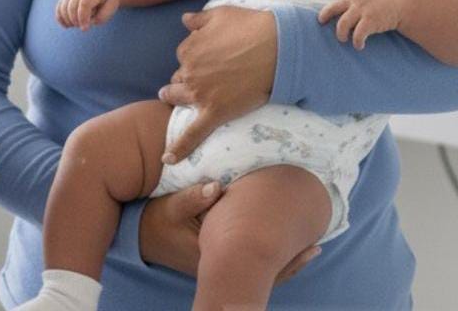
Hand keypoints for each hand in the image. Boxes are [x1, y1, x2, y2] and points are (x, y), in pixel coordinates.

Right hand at [56, 0, 120, 30]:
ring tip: (77, 25)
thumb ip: (102, 16)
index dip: (83, 18)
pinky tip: (67, 25)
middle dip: (75, 20)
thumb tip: (87, 23)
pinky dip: (60, 18)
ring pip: (63, 6)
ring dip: (68, 20)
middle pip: (72, 6)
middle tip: (82, 27)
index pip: (84, 4)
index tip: (85, 29)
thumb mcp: (113, 6)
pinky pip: (59, 6)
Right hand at [139, 182, 320, 281]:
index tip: (305, 240)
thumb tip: (216, 186)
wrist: (141, 237)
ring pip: (259, 270)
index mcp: (211, 256)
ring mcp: (219, 267)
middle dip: (290, 259)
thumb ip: (193, 197)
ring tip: (309, 247)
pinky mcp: (217, 261)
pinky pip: (250, 265)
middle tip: (316, 245)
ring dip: (283, 259)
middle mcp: (219, 267)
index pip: (256, 263)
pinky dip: (269, 257)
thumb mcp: (171, 207)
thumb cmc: (157, 221)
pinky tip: (282, 246)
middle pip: (263, 271)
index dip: (283, 255)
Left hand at [157, 7, 276, 162]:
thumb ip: (198, 19)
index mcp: (189, 49)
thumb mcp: (220, 14)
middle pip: (179, 78)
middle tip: (201, 77)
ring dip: (176, 97)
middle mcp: (190, 72)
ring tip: (173, 98)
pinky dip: (179, 148)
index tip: (208, 57)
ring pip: (179, 98)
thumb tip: (184, 20)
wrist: (277, 47)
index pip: (184, 55)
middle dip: (187, 77)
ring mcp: (201, 94)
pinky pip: (193, 134)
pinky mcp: (215, 112)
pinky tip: (168, 159)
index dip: (195, 57)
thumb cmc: (251, 27)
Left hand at [318, 0, 403, 50]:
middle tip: (322, 23)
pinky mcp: (370, 21)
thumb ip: (358, 0)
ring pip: (342, 24)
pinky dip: (356, 42)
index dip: (330, 7)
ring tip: (343, 40)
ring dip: (341, 34)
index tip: (324, 16)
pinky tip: (359, 46)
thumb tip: (347, 8)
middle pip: (332, 8)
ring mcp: (362, 10)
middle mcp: (356, 1)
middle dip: (324, 16)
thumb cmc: (386, 3)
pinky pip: (357, 34)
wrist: (404, 5)